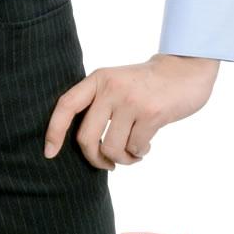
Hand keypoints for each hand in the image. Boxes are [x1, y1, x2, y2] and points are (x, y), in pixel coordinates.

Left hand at [43, 53, 219, 167]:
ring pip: (111, 148)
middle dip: (94, 159)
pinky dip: (138, 154)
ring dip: (121, 159)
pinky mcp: (151, 114)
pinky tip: (146, 146)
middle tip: (107, 163)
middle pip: (86, 137)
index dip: (54, 131)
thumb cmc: (146, 84)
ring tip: (131, 153)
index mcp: (97, 79)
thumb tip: (81, 143)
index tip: (49, 153)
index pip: (66, 105)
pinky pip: (134, 149)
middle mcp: (110, 88)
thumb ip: (98, 103)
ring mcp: (131, 101)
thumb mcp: (116, 83)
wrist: (184, 70)